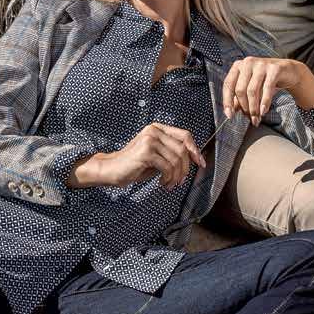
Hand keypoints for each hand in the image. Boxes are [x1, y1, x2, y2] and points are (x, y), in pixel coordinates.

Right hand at [72, 123, 206, 189]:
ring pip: (176, 159)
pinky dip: (168, 178)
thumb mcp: (157, 156)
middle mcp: (154, 130)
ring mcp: (150, 140)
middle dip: (185, 168)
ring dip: (176, 176)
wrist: (113, 169)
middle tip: (180, 181)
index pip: (185, 135)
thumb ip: (172, 152)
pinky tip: (162, 183)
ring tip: (170, 184)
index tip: (200, 163)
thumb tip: (194, 158)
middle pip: (183, 149)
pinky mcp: (146, 152)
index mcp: (157, 128)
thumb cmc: (135, 165)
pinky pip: (167, 167)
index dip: (195, 150)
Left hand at [221, 57, 313, 125]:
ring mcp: (261, 64)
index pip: (228, 84)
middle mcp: (247, 62)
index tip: (229, 115)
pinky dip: (264, 102)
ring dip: (254, 108)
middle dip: (244, 107)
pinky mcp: (274, 68)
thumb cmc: (265, 81)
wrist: (288, 72)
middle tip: (250, 118)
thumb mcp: (251, 88)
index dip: (227, 101)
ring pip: (252, 91)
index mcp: (238, 66)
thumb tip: (231, 112)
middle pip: (240, 89)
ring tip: (256, 118)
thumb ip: (240, 98)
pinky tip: (263, 111)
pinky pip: (267, 88)